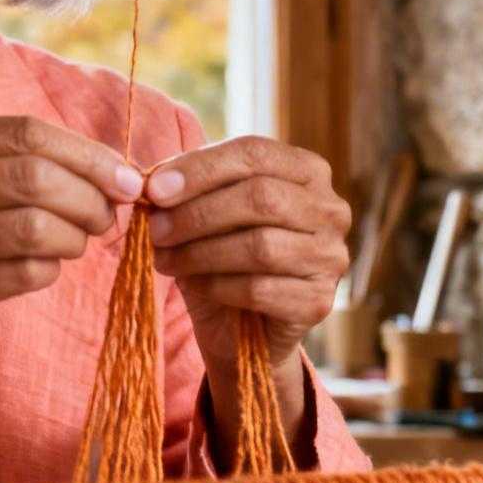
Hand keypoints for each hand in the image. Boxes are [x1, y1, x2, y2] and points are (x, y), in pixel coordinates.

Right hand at [0, 116, 144, 373]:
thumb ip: (3, 164)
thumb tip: (106, 166)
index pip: (26, 132)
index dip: (87, 154)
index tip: (125, 177)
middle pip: (34, 175)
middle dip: (90, 196)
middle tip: (109, 216)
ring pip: (34, 225)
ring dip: (75, 236)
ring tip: (78, 243)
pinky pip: (20, 271)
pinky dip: (49, 270)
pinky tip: (45, 269)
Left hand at [144, 136, 350, 452]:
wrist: (242, 329)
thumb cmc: (223, 257)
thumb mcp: (205, 213)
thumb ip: (187, 190)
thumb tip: (152, 183)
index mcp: (307, 171)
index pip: (255, 153)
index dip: (201, 168)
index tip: (154, 189)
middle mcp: (330, 210)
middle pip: (261, 197)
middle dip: (197, 213)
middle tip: (155, 229)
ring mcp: (330, 257)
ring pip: (259, 246)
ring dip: (200, 252)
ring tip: (164, 258)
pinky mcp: (318, 302)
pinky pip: (259, 289)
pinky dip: (218, 287)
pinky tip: (197, 287)